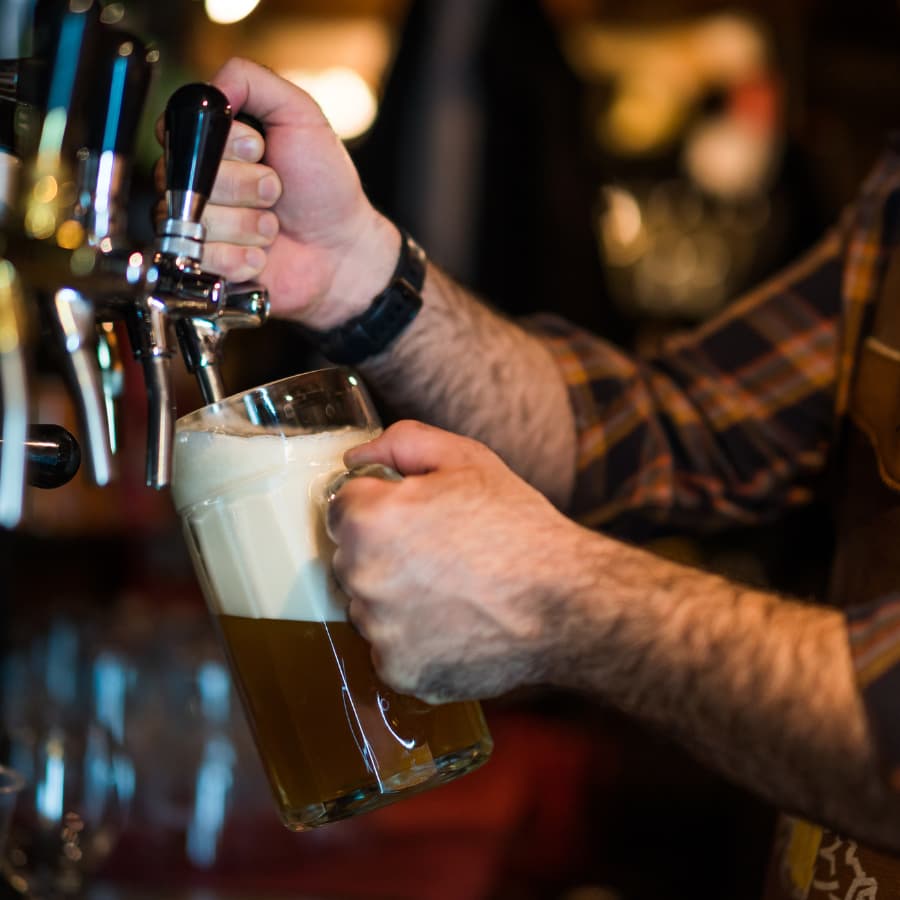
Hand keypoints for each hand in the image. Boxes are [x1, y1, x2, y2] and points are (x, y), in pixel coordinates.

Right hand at [155, 57, 398, 328]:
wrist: (342, 249)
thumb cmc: (324, 184)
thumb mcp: (300, 114)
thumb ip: (252, 81)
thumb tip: (210, 86)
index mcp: (210, 143)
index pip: (180, 132)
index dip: (224, 146)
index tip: (260, 150)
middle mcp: (194, 183)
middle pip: (185, 179)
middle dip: (245, 185)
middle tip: (276, 191)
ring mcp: (196, 227)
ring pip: (194, 221)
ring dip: (248, 224)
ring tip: (272, 226)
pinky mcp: (205, 266)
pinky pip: (202, 259)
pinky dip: (241, 257)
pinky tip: (263, 255)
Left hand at [327, 420, 582, 702]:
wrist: (565, 604)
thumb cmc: (517, 527)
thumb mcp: (466, 459)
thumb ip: (401, 443)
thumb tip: (356, 459)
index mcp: (370, 520)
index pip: (342, 508)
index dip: (380, 507)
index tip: (413, 518)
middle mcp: (362, 577)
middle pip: (351, 559)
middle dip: (383, 552)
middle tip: (438, 553)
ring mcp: (379, 630)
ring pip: (369, 606)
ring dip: (395, 598)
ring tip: (451, 591)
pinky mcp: (399, 670)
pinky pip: (391, 648)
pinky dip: (414, 639)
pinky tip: (454, 623)